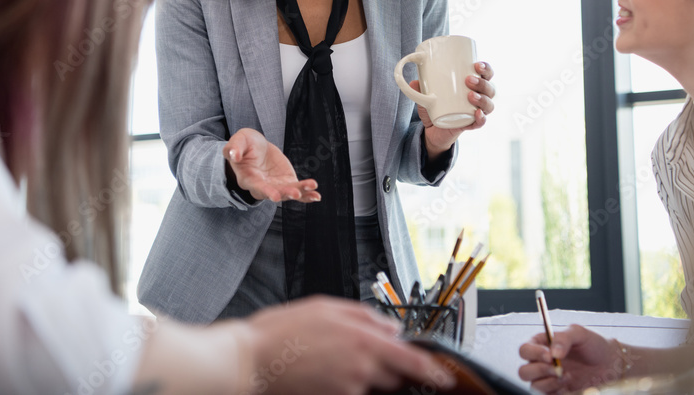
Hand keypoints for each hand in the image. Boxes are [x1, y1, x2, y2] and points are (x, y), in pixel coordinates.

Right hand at [224, 128, 320, 202]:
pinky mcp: (287, 182)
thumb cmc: (244, 144)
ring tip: (313, 190)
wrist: (257, 147)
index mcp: (248, 179)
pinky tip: (316, 196)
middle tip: (296, 193)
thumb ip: (234, 148)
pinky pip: (298, 190)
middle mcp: (263, 187)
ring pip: (289, 193)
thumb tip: (233, 154)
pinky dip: (307, 194)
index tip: (275, 196)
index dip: (266, 191)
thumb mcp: (238, 141)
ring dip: (301, 192)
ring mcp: (276, 186)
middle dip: (286, 194)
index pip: (257, 187)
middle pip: (275, 193)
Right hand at [246, 296, 456, 394]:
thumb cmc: (281, 333)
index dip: (431, 371)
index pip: (411, 361)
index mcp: (363, 340)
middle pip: (393, 376)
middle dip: (388, 368)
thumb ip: (365, 316)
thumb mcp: (325, 307)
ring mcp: (348, 390)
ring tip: (330, 360)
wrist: (250, 363)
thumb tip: (390, 327)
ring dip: (362, 375)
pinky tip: (321, 371)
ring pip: (370, 385)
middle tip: (361, 354)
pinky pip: (350, 392)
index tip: (444, 376)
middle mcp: (360, 369)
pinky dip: (343, 384)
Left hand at [415, 61, 495, 158]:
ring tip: (471, 95)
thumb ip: (420, 89)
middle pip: (490, 89)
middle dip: (482, 83)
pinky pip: (481, 123)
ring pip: (489, 105)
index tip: (477, 64)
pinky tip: (478, 113)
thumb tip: (413, 82)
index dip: (486, 69)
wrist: (433, 130)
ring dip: (483, 99)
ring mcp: (476, 112)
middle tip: (468, 79)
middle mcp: (478, 98)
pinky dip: (481, 118)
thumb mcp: (426, 95)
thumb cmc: (435, 106)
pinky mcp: (470, 125)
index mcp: (472, 85)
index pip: (486, 75)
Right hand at [518, 324, 628, 393]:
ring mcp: (548, 380)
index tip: (549, 356)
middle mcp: (541, 363)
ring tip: (567, 376)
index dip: (533, 354)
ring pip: (534, 386)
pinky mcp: (556, 392)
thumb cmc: (593, 345)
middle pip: (523, 372)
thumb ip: (564, 338)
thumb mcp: (579, 334)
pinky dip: (556, 392)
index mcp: (541, 346)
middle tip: (557, 369)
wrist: (610, 364)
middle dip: (539, 371)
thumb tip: (553, 353)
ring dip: (549, 383)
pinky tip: (569, 385)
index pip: (525, 350)